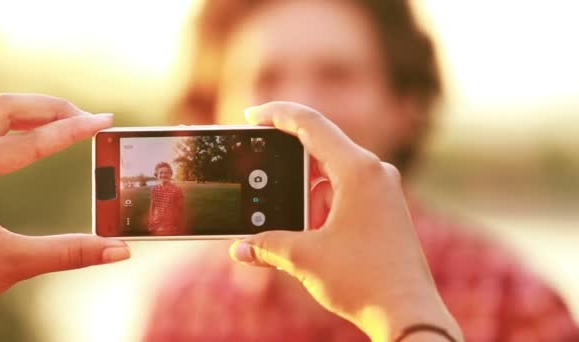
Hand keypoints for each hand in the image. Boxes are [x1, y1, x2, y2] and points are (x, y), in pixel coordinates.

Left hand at [0, 94, 129, 306]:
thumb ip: (69, 253)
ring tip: (72, 121)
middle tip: (91, 119)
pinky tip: (41, 135)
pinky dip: (21, 125)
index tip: (104, 122)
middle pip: (7, 107)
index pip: (29, 141)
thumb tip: (118, 250)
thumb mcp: (11, 263)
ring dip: (36, 111)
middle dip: (54, 108)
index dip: (73, 130)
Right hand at [230, 102, 461, 340]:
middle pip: (319, 152)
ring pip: (330, 178)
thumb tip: (239, 248)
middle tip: (267, 191)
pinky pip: (344, 194)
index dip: (276, 114)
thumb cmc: (364, 281)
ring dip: (307, 200)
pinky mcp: (384, 208)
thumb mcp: (305, 258)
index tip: (252, 115)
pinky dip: (323, 209)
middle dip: (289, 175)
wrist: (408, 313)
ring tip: (302, 234)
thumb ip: (267, 245)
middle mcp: (374, 172)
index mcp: (358, 170)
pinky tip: (316, 237)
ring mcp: (382, 190)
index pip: (310, 125)